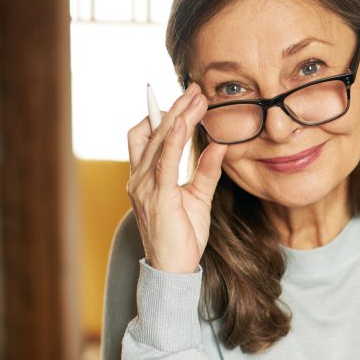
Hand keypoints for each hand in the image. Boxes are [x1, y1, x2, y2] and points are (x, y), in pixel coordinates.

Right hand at [127, 83, 228, 273]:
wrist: (173, 270)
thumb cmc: (183, 236)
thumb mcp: (199, 198)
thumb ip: (207, 171)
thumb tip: (221, 145)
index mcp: (145, 177)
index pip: (149, 135)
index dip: (164, 113)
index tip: (188, 96)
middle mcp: (139, 178)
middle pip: (153, 131)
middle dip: (175, 107)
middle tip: (196, 88)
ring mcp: (144, 187)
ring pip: (157, 141)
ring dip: (177, 117)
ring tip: (196, 99)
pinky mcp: (157, 197)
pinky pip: (164, 163)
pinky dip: (171, 141)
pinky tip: (181, 125)